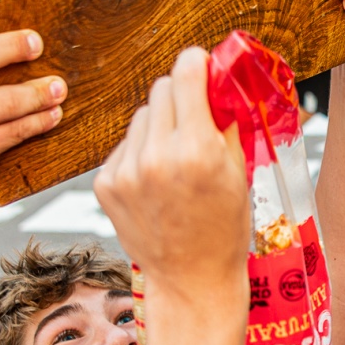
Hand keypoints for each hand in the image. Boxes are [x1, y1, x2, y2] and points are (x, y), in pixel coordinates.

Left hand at [94, 47, 247, 295]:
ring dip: (158, 125)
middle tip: (194, 118)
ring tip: (173, 159)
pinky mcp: (105, 184)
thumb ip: (226, 120)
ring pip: (141, 116)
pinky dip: (140, 153)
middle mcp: (158, 156)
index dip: (197, 64)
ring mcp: (127, 171)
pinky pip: (124, 145)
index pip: (186, 73)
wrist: (190, 280)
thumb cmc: (223, 228)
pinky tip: (155, 180)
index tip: (201, 66)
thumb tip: (219, 78)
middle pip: (161, 88)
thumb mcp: (239, 172)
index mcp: (198, 150)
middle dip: (180, 96)